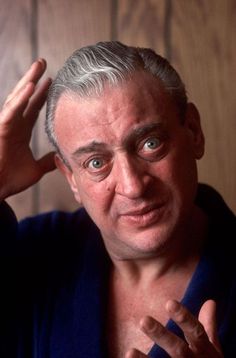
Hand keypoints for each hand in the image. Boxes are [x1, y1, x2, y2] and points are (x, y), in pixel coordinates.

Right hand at [0, 59, 55, 200]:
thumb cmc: (10, 180)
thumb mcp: (36, 169)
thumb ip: (47, 161)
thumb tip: (59, 156)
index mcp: (20, 131)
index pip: (32, 108)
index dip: (42, 95)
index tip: (53, 82)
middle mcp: (13, 124)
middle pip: (25, 96)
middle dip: (35, 79)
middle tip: (43, 63)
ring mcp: (6, 124)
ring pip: (18, 97)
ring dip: (29, 80)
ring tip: (40, 65)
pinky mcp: (1, 128)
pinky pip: (12, 110)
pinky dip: (21, 98)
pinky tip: (32, 84)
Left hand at [126, 300, 222, 357]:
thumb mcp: (213, 349)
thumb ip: (209, 326)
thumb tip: (210, 302)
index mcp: (205, 350)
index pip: (195, 331)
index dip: (184, 318)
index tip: (169, 302)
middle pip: (178, 349)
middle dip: (161, 336)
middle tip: (143, 320)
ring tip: (130, 351)